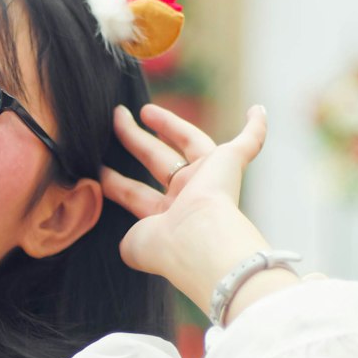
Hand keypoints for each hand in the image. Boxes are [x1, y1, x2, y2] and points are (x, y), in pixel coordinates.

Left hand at [101, 101, 269, 290]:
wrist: (198, 241)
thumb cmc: (166, 248)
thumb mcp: (133, 246)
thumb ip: (127, 236)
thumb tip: (132, 236)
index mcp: (164, 218)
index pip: (135, 194)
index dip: (116, 182)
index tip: (99, 170)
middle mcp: (188, 197)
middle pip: (158, 160)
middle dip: (135, 140)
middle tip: (118, 118)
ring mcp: (210, 179)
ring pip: (189, 141)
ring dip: (170, 123)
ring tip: (145, 109)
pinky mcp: (230, 163)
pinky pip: (249, 143)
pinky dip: (255, 128)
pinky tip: (258, 110)